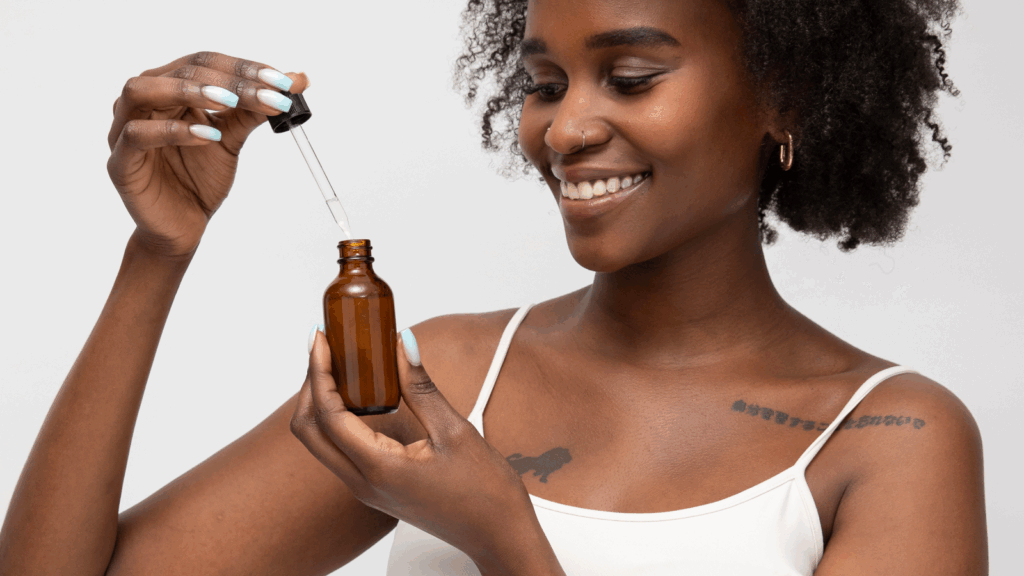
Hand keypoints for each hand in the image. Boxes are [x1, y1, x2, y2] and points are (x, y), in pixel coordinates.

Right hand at [106, 51, 309, 258]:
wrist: (183, 226)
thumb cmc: (199, 178)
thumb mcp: (232, 138)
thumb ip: (255, 110)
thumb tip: (295, 80)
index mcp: (169, 89)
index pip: (203, 62)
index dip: (243, 67)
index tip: (282, 79)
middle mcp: (143, 102)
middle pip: (179, 71)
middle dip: (227, 80)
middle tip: (265, 91)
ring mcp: (124, 129)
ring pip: (143, 91)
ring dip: (189, 91)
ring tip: (228, 101)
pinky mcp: (120, 162)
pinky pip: (138, 135)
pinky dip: (173, 132)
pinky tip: (208, 136)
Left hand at [291, 327, 559, 570]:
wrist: (497, 534)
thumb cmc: (485, 491)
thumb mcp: (454, 431)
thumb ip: (421, 387)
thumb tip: (402, 343)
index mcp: (379, 468)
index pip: (328, 414)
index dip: (318, 372)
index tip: (321, 339)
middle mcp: (363, 484)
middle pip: (309, 431)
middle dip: (311, 385)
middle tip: (326, 348)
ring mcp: (366, 490)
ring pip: (321, 443)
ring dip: (322, 402)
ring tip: (341, 366)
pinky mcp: (376, 489)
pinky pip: (341, 451)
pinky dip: (338, 420)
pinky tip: (360, 396)